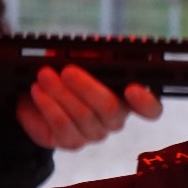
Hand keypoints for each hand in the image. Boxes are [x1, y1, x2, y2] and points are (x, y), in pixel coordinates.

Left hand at [16, 65, 164, 149]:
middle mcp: (116, 119)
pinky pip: (61, 127)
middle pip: (110, 108)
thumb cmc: (68, 70)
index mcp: (128, 97)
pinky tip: (38, 91)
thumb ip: (97, 51)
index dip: (146, 102)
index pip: (151, 109)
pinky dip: (48, 106)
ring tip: (44, 75)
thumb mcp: (83, 55)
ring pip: (82, 116)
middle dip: (86, 87)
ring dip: (60, 93)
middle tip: (67, 70)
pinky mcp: (71, 143)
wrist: (36, 93)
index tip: (132, 88)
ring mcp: (94, 134)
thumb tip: (107, 44)